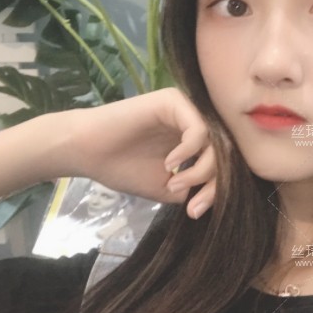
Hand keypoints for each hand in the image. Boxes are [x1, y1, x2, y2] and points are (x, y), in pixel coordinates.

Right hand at [65, 88, 218, 218]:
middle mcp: (197, 121)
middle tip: (193, 205)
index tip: (195, 211)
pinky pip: (199, 129)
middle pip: (226, 153)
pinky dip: (188, 151)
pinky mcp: (175, 101)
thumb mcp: (168, 188)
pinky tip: (170, 164)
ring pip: (216, 142)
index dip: (218, 190)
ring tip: (175, 183)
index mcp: (197, 140)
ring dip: (201, 170)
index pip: (224, 163)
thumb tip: (224, 196)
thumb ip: (196, 188)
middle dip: (213, 184)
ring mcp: (187, 109)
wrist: (86, 152)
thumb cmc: (124, 168)